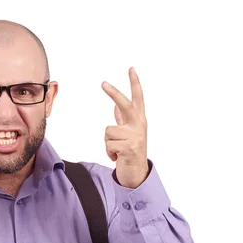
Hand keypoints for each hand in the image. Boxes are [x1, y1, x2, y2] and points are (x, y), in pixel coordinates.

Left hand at [101, 67, 148, 188]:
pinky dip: (109, 152)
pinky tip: (118, 157)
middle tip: (103, 83)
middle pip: (125, 105)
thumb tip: (115, 106)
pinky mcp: (129, 148)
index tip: (131, 68)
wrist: (137, 173)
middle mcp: (139, 125)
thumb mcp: (128, 133)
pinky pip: (108, 144)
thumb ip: (122, 119)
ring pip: (108, 131)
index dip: (135, 83)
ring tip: (117, 150)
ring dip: (108, 143)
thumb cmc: (131, 151)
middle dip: (114, 93)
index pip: (138, 98)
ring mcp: (135, 136)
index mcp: (139, 120)